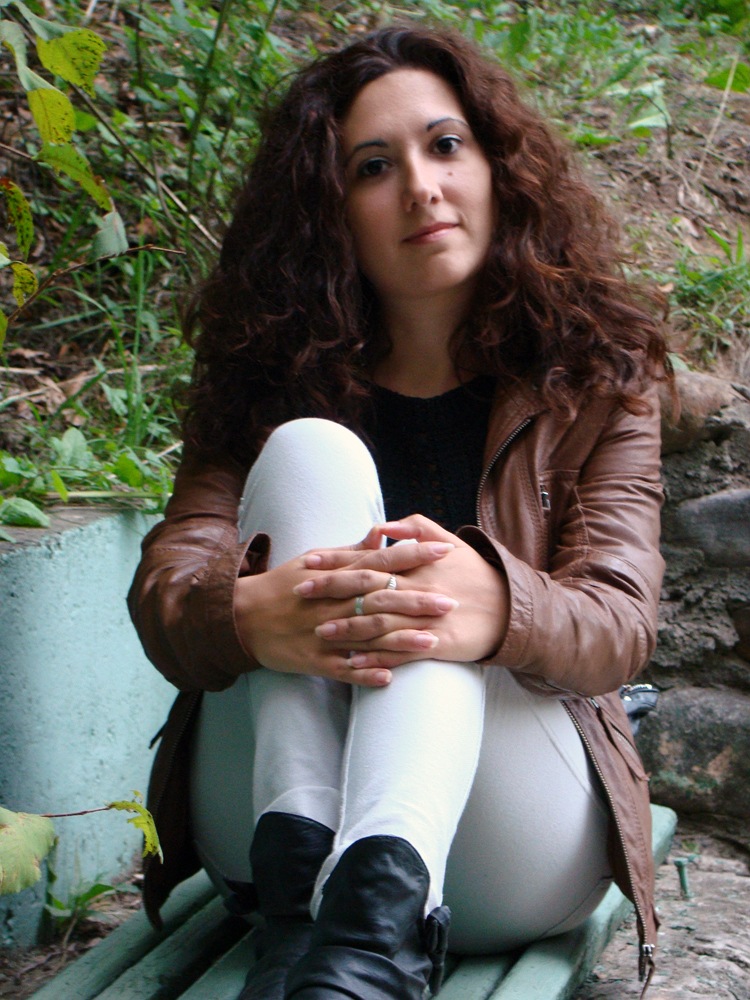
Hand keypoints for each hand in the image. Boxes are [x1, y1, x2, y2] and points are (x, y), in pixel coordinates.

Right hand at [234, 539, 455, 686]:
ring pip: (366, 636)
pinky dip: (363, 673)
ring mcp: (323, 634)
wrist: (241, 616)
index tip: (443, 551)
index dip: (412, 556)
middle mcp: (332, 604)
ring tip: (431, 642)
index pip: (380, 562)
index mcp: (336, 576)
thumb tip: (381, 534)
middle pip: (380, 599)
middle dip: (416, 600)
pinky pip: (341, 669)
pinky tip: (388, 678)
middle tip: (450, 602)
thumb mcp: (313, 560)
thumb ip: (351, 551)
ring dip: (399, 640)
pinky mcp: (313, 660)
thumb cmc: (283, 585)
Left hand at [298, 515, 509, 667]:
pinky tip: (352, 663)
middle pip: (367, 590)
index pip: (369, 559)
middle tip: (301, 592)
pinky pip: (400, 654)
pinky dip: (375, 659)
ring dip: (348, 628)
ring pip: (380, 623)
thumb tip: (383, 526)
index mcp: (418, 564)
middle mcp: (418, 590)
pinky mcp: (436, 645)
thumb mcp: (449, 542)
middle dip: (332, 591)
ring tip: (319, 631)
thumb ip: (416, 529)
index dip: (337, 560)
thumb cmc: (475, 574)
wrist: (510, 610)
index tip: (308, 562)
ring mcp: (426, 619)